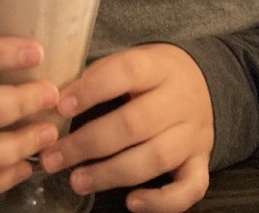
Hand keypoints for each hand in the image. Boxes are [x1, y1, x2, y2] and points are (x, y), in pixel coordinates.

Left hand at [39, 43, 213, 212]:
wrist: (205, 83)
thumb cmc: (152, 76)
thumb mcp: (131, 60)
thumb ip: (98, 76)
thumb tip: (54, 100)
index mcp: (159, 66)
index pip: (126, 72)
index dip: (91, 89)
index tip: (60, 106)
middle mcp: (180, 100)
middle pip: (134, 123)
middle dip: (87, 143)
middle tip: (53, 157)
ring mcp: (193, 134)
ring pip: (156, 158)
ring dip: (111, 173)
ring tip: (77, 181)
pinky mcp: (202, 161)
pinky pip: (190, 188)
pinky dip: (161, 201)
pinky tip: (132, 203)